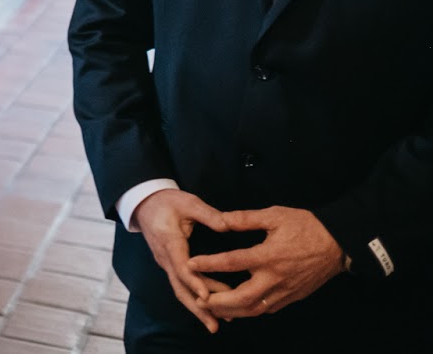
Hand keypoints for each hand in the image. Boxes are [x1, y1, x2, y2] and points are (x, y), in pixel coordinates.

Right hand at [134, 189, 231, 333]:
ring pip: (180, 289)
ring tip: (218, 322)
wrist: (144, 204)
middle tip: (215, 324)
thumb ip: (208, 214)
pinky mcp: (170, 265)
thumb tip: (228, 225)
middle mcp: (165, 257)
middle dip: (197, 307)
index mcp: (168, 241)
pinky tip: (210, 307)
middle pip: (179, 287)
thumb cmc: (167, 201)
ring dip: (197, 307)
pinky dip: (195, 298)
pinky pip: (181, 285)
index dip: (194, 282)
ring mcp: (166, 263)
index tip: (208, 297)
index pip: (180, 266)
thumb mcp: (187, 202)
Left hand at [191, 207, 345, 319]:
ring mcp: (285, 290)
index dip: (209, 264)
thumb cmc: (306, 226)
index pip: (232, 262)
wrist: (338, 243)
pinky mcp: (293, 297)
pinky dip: (250, 311)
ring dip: (232, 311)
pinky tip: (237, 308)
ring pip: (254, 309)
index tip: (190, 264)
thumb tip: (221, 219)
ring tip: (212, 308)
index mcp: (269, 256)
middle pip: (242, 297)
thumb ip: (245, 218)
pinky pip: (267, 309)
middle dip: (218, 301)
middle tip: (198, 299)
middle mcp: (276, 278)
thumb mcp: (274, 215)